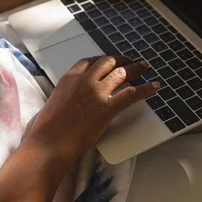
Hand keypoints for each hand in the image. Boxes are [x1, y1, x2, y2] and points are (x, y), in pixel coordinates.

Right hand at [23, 56, 158, 163]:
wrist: (49, 142)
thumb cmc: (47, 128)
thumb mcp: (55, 101)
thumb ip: (67, 94)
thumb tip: (74, 98)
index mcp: (70, 78)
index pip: (91, 61)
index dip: (104, 59)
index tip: (111, 60)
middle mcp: (84, 80)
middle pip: (108, 63)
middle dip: (121, 60)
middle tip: (131, 61)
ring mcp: (96, 92)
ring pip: (121, 74)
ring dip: (135, 69)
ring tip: (143, 67)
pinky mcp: (107, 107)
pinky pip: (131, 93)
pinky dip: (145, 89)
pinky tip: (153, 86)